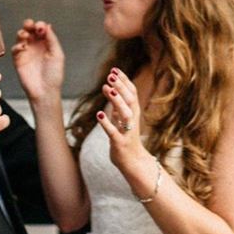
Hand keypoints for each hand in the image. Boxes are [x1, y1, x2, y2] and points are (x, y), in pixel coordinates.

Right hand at [11, 19, 64, 108]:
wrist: (45, 91)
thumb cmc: (54, 75)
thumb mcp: (57, 55)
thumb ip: (51, 39)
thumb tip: (47, 25)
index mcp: (47, 43)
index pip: (41, 29)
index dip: (39, 25)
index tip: (40, 27)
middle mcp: (36, 46)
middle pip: (29, 30)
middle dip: (28, 24)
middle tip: (29, 25)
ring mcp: (26, 52)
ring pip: (20, 37)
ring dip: (22, 33)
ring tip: (26, 36)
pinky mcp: (18, 60)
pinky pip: (15, 49)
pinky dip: (17, 46)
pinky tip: (23, 48)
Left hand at [96, 69, 159, 198]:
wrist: (134, 163)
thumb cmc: (127, 141)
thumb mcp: (122, 121)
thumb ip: (118, 108)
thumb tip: (111, 91)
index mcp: (134, 114)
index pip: (132, 93)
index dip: (124, 81)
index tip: (115, 69)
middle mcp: (133, 121)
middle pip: (131, 100)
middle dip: (121, 87)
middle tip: (111, 75)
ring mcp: (127, 132)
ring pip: (125, 113)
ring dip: (117, 101)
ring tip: (107, 89)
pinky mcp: (120, 143)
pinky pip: (113, 132)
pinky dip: (107, 123)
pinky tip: (99, 114)